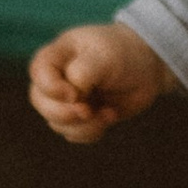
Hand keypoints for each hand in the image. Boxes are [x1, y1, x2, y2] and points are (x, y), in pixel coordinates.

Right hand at [29, 18, 171, 143]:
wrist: (148, 68)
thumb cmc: (124, 53)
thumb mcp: (106, 56)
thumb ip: (83, 72)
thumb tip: (71, 98)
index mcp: (58, 55)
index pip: (38, 72)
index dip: (51, 89)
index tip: (75, 95)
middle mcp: (57, 78)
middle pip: (40, 101)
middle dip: (63, 113)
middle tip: (88, 111)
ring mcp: (66, 99)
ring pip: (56, 122)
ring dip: (82, 125)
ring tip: (108, 114)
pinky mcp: (80, 117)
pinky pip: (73, 134)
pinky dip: (91, 131)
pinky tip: (110, 116)